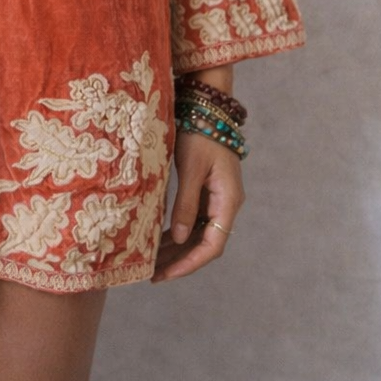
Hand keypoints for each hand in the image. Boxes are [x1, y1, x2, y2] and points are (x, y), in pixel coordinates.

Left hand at [151, 129, 244, 281]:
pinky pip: (195, 219)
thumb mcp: (191, 169)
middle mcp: (226, 204)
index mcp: (228, 200)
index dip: (190, 263)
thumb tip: (181, 239)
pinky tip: (160, 239)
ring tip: (152, 262)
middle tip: (153, 275)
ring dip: (178, 248)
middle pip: (205, 243)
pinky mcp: (208, 190)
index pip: (212, 245)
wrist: (207, 106)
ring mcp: (218, 198)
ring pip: (199, 233)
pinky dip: (179, 231)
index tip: (166, 274)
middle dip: (180, 260)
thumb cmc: (200, 134)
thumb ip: (187, 204)